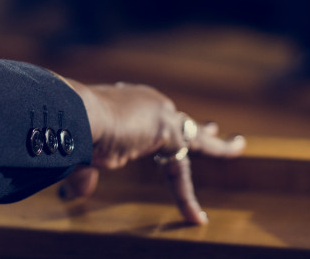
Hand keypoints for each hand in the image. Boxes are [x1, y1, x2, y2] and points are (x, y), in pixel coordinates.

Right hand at [62, 80, 245, 224]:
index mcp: (124, 102)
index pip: (146, 120)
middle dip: (196, 128)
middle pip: (178, 121)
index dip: (151, 132)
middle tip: (215, 128)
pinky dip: (193, 188)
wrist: (73, 114)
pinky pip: (185, 164)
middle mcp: (145, 102)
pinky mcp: (166, 129)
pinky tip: (204, 206)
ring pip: (194, 134)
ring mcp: (158, 112)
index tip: (160, 130)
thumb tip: (72, 195)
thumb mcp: (80, 154)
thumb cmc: (71, 129)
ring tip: (238, 146)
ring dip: (216, 144)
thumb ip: (84, 174)